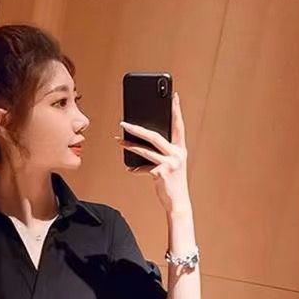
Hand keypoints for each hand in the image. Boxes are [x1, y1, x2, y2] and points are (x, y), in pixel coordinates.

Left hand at [116, 91, 189, 212]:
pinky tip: (129, 169)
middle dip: (137, 128)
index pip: (178, 125)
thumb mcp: (171, 164)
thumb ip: (163, 152)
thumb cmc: (173, 182)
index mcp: (181, 149)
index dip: (176, 110)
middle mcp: (177, 154)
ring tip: (118, 141)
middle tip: (123, 123)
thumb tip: (143, 141)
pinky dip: (136, 169)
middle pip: (155, 136)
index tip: (173, 96)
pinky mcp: (161, 173)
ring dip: (129, 146)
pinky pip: (144, 168)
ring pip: (145, 150)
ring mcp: (169, 164)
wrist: (178, 202)